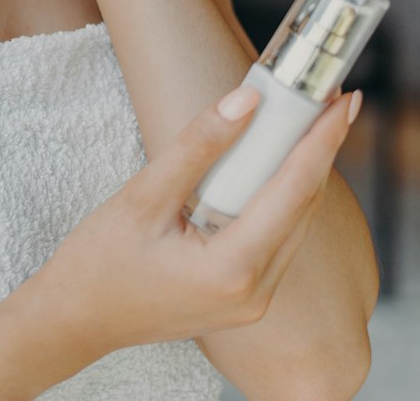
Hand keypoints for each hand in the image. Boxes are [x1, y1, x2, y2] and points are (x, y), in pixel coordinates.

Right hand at [23, 79, 357, 356]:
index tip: (343, 99)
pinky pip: (276, 240)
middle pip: (303, 207)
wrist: (75, 320)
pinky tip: (270, 168)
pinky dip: (279, 200)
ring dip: (301, 173)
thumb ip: (197, 147)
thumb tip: (246, 101)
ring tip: (304, 123)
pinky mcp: (245, 299)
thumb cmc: (98, 264)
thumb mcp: (141, 197)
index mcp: (234, 269)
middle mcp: (257, 292)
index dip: (322, 139)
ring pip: (293, 225)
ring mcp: (254, 301)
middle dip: (318, 149)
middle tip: (327, 99)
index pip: (294, 191)